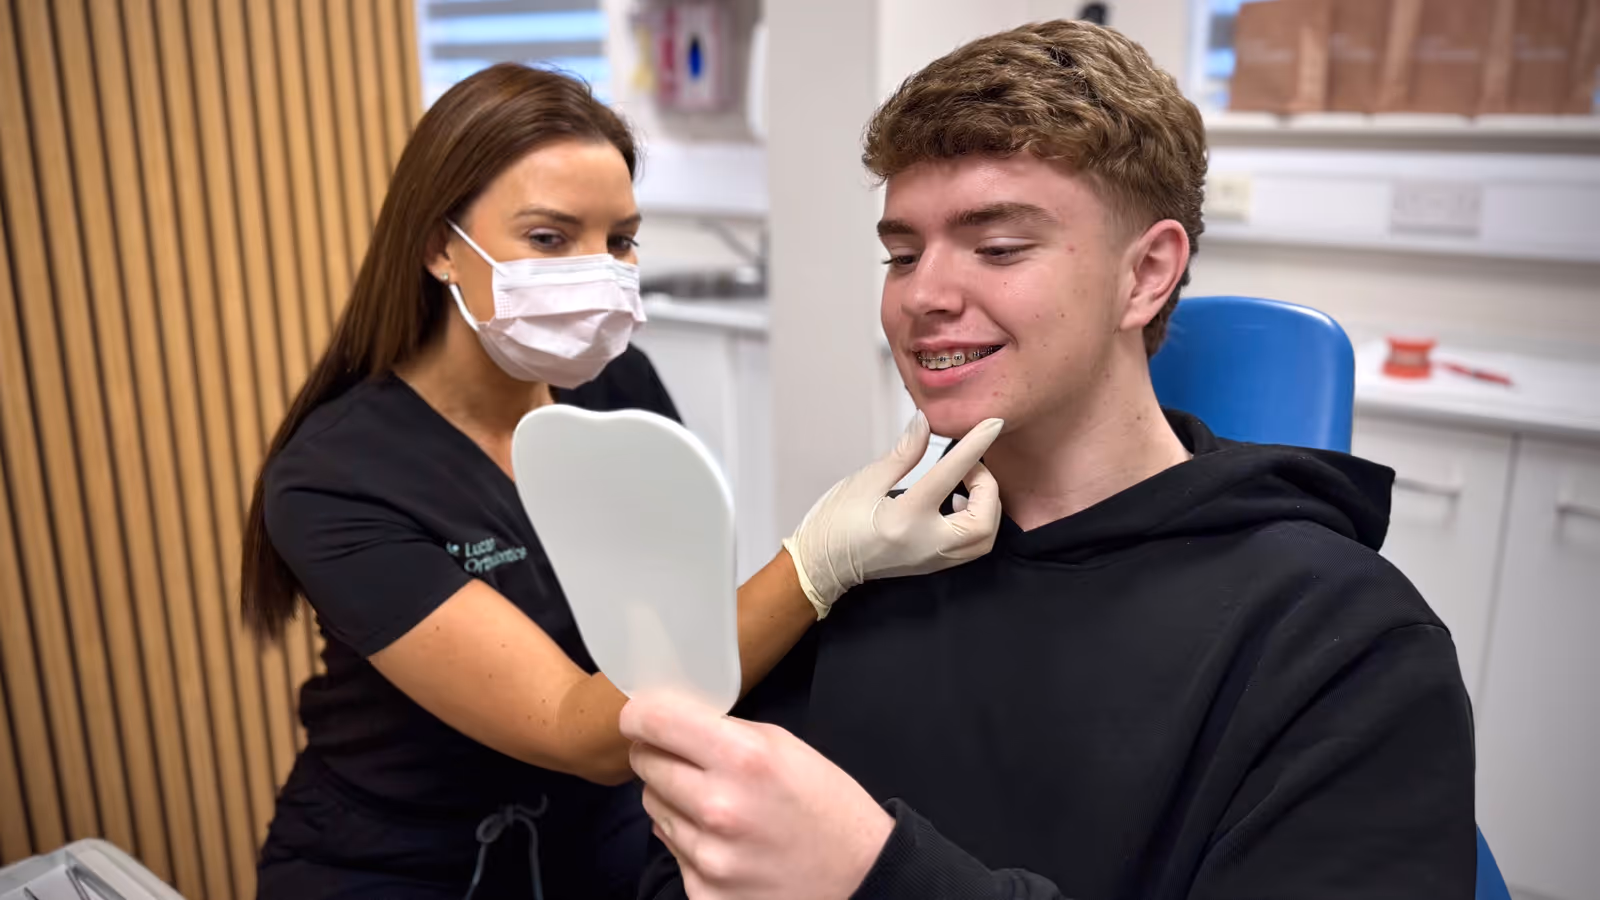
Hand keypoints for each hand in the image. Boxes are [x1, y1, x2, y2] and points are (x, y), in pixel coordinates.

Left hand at [622, 691, 892, 899]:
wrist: (859, 878)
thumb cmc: (826, 806)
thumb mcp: (785, 747)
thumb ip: (724, 732)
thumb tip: (667, 725)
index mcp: (744, 758)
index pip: (653, 722)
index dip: (641, 715)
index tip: (642, 717)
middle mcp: (719, 808)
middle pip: (646, 764)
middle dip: (659, 756)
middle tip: (687, 760)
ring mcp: (709, 858)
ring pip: (653, 808)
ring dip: (674, 799)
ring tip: (718, 804)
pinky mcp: (703, 893)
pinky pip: (673, 850)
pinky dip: (691, 841)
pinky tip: (727, 841)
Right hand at [782, 413, 1002, 616]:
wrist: (820, 565)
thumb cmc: (834, 525)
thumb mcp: (865, 481)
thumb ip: (903, 453)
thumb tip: (924, 423)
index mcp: (905, 518)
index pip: (951, 474)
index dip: (976, 445)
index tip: (991, 426)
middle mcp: (925, 544)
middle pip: (983, 520)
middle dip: (987, 487)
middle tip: (970, 466)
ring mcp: (931, 560)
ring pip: (983, 539)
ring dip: (986, 508)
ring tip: (965, 486)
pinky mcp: (932, 565)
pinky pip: (971, 548)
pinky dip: (977, 523)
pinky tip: (958, 506)